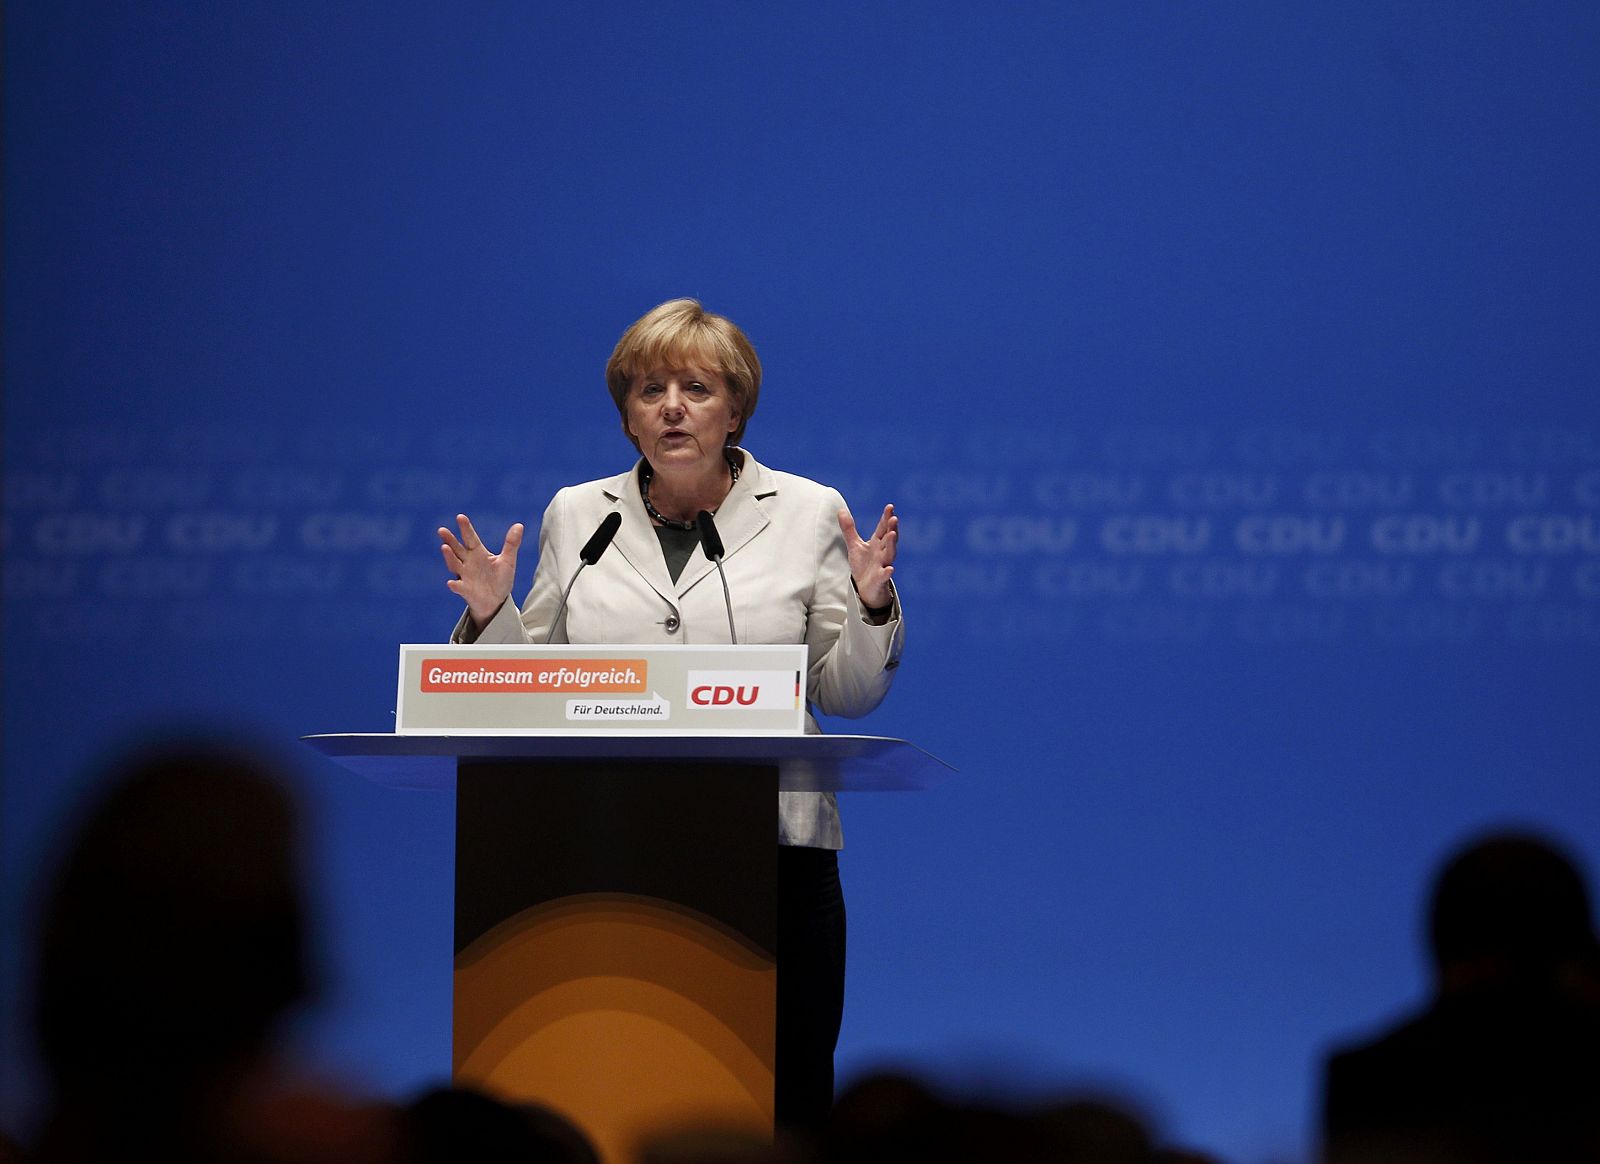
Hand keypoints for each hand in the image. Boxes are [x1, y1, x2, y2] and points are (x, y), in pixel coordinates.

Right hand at [438, 514, 522, 629]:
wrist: (496, 601)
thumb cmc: (501, 579)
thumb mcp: (508, 561)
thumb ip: (511, 544)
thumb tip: (519, 525)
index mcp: (478, 553)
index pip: (471, 538)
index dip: (466, 528)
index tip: (460, 517)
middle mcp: (468, 562)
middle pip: (457, 549)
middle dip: (450, 540)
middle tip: (442, 530)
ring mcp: (465, 576)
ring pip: (454, 564)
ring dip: (449, 557)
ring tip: (444, 548)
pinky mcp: (465, 590)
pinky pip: (459, 587)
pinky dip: (455, 585)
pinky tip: (451, 583)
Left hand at [838, 503, 897, 613]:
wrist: (865, 588)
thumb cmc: (863, 565)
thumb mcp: (854, 545)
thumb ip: (849, 529)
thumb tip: (840, 510)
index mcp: (877, 543)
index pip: (883, 528)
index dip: (886, 518)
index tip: (890, 507)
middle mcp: (882, 552)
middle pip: (888, 539)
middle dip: (892, 528)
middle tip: (894, 518)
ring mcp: (882, 565)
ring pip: (889, 554)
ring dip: (892, 544)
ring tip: (893, 534)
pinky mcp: (880, 579)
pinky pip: (884, 575)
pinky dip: (887, 572)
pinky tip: (890, 569)